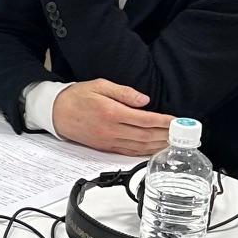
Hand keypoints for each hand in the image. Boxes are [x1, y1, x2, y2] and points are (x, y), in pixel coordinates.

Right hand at [50, 79, 174, 156]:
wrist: (56, 113)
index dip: (163, 121)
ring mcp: (109, 141)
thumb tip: (144, 100)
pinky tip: (154, 150)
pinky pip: (129, 152)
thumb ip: (124, 93)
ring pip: (139, 146)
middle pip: (146, 135)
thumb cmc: (77, 97)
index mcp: (112, 113)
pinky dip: (144, 152)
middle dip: (166, 135)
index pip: (145, 119)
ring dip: (158, 145)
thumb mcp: (99, 85)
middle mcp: (111, 130)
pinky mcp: (105, 147)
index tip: (176, 121)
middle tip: (181, 134)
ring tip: (173, 142)